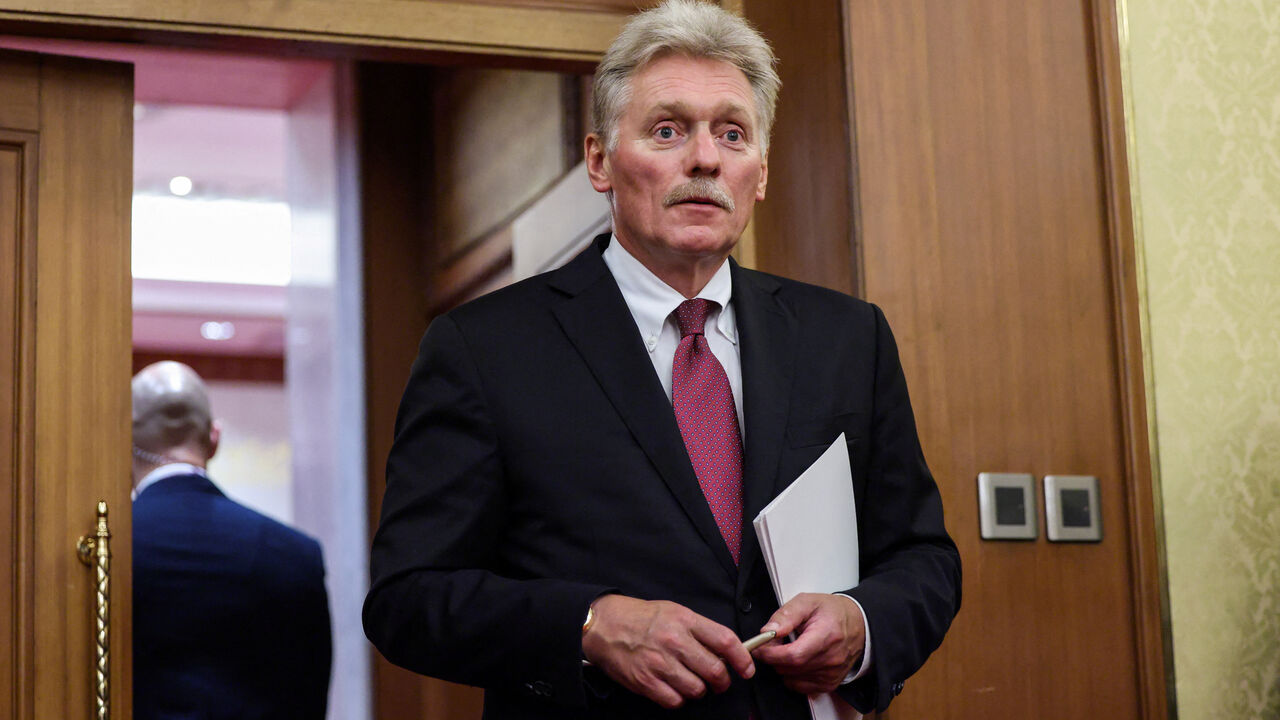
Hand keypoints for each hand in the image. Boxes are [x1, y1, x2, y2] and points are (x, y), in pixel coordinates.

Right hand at [582, 594, 755, 708]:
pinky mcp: (645, 681)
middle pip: (715, 671)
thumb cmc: (640, 617)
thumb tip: (725, 652)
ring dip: (698, 690)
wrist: (603, 624)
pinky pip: (675, 701)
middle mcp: (674, 641)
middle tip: (718, 682)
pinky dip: (678, 699)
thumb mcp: (673, 612)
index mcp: (685, 620)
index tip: (747, 669)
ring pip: (696, 689)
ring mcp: (659, 663)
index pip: (725, 641)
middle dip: (722, 681)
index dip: (742, 659)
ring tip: (690, 682)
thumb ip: (699, 630)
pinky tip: (673, 688)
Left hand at [752, 593, 864, 694]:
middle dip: (774, 657)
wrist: (858, 624)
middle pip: (790, 668)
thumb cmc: (833, 612)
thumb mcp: (808, 602)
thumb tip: (769, 630)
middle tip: (773, 643)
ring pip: (792, 678)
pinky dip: (792, 675)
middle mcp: (831, 659)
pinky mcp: (830, 683)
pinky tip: (797, 660)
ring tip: (789, 648)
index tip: (760, 647)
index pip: (794, 655)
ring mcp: (831, 674)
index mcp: (826, 636)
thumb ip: (786, 614)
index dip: (771, 654)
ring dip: (782, 666)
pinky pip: (800, 686)